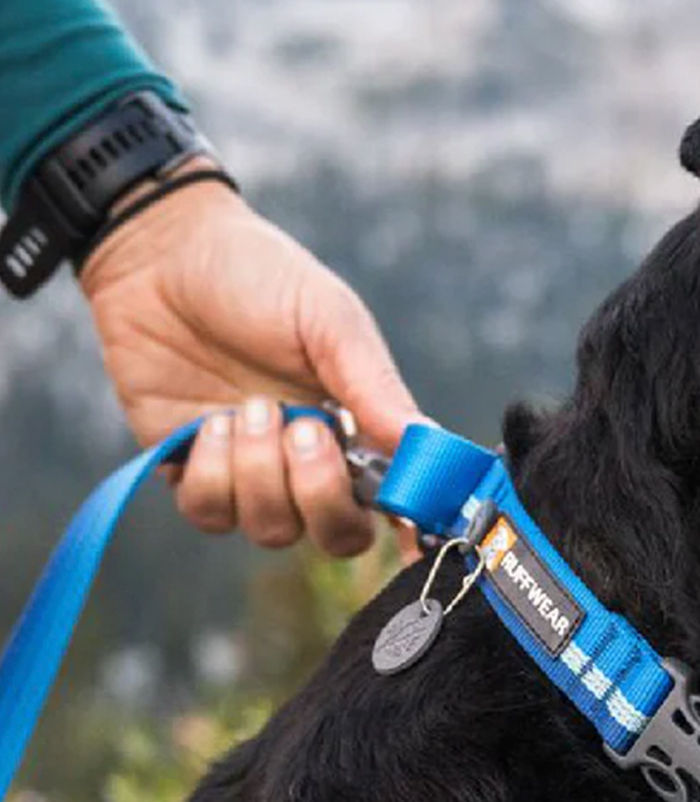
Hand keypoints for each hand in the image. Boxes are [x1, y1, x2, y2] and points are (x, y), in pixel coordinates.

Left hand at [79, 165, 421, 556]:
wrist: (162, 253)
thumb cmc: (259, 277)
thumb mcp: (330, 321)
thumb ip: (376, 388)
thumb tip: (425, 444)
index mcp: (360, 430)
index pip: (397, 502)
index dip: (409, 525)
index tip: (409, 523)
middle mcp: (311, 464)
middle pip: (339, 536)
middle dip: (322, 496)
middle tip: (304, 431)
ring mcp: (252, 474)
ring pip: (273, 529)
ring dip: (260, 472)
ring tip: (248, 407)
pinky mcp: (193, 472)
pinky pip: (211, 513)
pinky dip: (212, 473)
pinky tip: (209, 422)